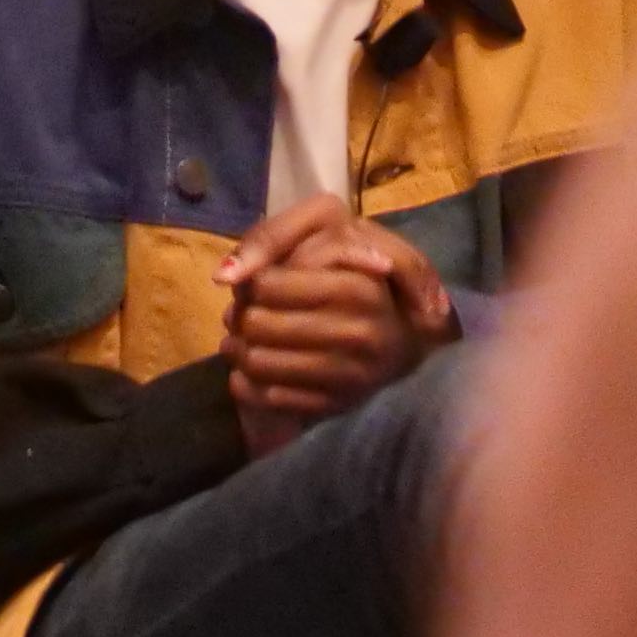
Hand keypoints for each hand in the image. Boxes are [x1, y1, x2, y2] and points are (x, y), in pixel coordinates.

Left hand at [216, 198, 455, 457]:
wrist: (410, 334)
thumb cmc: (360, 269)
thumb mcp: (330, 230)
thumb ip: (273, 238)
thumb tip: (225, 276)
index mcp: (359, 287)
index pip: (266, 284)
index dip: (250, 280)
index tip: (257, 280)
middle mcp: (360, 333)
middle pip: (256, 323)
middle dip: (241, 315)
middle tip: (246, 311)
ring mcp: (350, 376)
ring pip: (256, 362)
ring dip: (239, 348)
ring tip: (243, 337)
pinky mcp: (337, 406)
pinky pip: (268, 397)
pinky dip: (248, 382)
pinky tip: (253, 369)